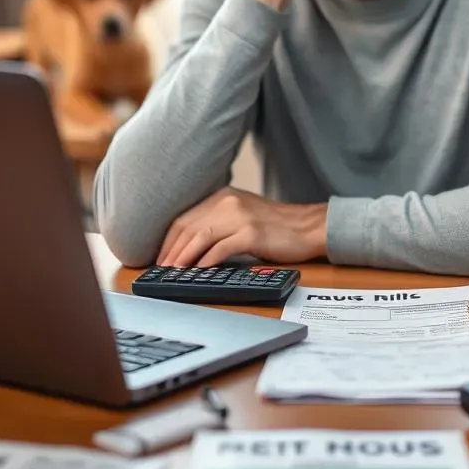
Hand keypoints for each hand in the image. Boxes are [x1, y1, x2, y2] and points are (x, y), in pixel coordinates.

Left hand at [157, 187, 327, 266]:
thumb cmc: (276, 227)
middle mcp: (229, 202)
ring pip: (200, 236)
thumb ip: (218, 223)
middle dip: (171, 251)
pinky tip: (198, 272)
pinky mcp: (252, 233)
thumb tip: (190, 247)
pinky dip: (206, 261)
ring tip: (174, 272)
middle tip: (162, 270)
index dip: (168, 240)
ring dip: (183, 258)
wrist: (309, 227)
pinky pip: (221, 248)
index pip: (185, 218)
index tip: (160, 258)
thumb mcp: (243, 215)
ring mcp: (241, 216)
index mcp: (223, 196)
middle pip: (188, 227)